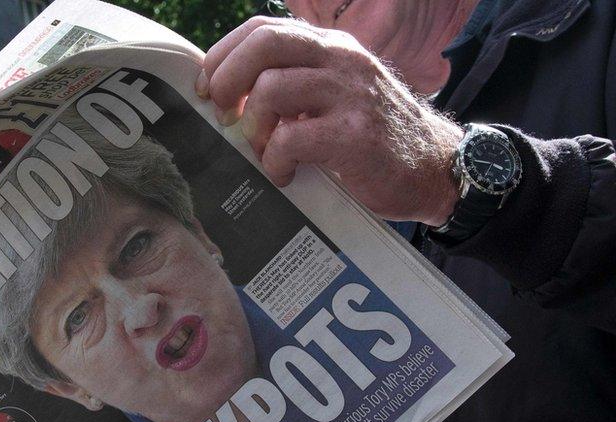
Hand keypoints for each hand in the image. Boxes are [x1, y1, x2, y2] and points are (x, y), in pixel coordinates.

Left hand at [196, 16, 462, 225]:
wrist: (434, 169)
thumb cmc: (373, 137)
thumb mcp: (335, 94)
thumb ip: (295, 84)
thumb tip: (228, 94)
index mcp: (331, 46)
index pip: (263, 28)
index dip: (223, 56)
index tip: (207, 88)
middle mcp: (341, 59)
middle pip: (263, 44)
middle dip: (227, 80)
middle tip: (222, 115)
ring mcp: (350, 94)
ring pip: (271, 89)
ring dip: (253, 127)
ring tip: (264, 152)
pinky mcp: (354, 135)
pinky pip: (290, 138)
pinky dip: (275, 161)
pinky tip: (285, 174)